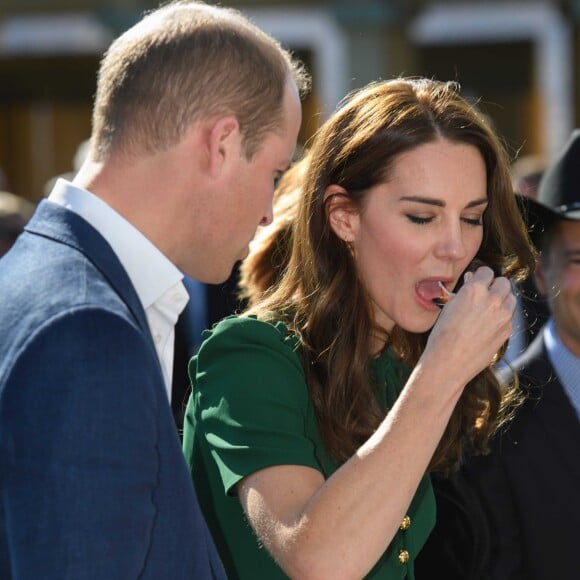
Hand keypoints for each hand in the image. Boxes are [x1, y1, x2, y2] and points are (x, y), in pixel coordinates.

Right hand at [423, 266, 515, 384]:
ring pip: (511, 298)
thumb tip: (473, 281)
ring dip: (502, 299)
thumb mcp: (449, 306)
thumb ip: (465, 291)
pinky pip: (510, 316)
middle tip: (484, 294)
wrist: (449, 361)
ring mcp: (503, 316)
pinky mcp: (507, 330)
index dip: (480, 276)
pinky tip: (487, 324)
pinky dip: (502, 316)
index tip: (477, 281)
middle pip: (504, 282)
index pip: (487, 271)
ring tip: (488, 308)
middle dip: (494, 286)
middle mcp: (492, 300)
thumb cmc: (443, 335)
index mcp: (474, 290)